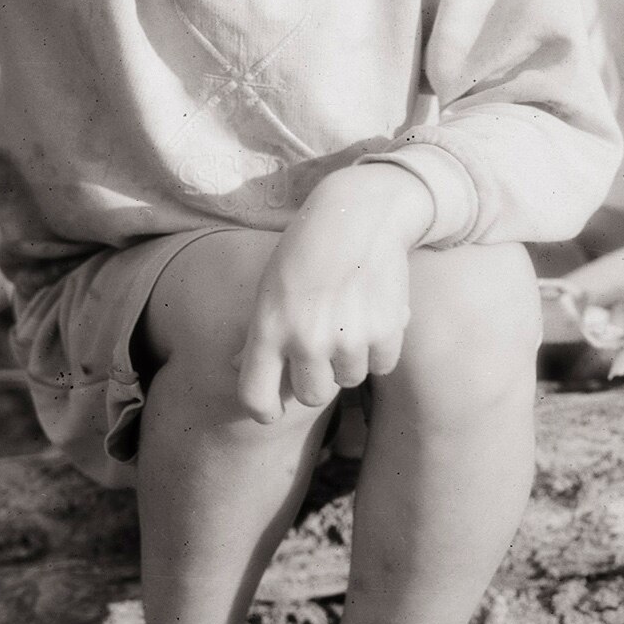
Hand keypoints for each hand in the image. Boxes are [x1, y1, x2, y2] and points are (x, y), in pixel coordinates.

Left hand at [236, 165, 432, 422]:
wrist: (359, 213)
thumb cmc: (306, 251)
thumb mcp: (269, 287)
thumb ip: (258, 333)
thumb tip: (238, 369)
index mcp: (268, 328)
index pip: (255, 398)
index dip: (264, 410)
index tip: (273, 410)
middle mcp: (306, 339)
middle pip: (313, 395)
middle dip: (318, 378)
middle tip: (322, 349)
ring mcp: (347, 337)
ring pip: (350, 379)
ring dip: (351, 360)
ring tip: (349, 319)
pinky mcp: (385, 331)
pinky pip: (382, 364)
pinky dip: (381, 348)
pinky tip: (373, 315)